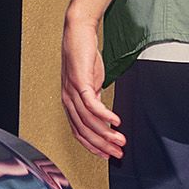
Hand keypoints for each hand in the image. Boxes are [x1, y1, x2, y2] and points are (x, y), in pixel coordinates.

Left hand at [61, 12, 125, 159]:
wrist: (78, 33)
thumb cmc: (84, 57)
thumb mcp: (91, 83)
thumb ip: (94, 99)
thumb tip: (102, 116)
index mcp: (70, 103)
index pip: (80, 133)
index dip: (93, 146)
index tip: (108, 155)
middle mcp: (68, 101)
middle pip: (85, 131)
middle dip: (103, 146)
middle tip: (119, 153)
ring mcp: (72, 92)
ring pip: (89, 122)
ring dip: (107, 134)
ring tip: (121, 140)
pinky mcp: (79, 82)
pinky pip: (92, 105)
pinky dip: (105, 116)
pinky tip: (116, 121)